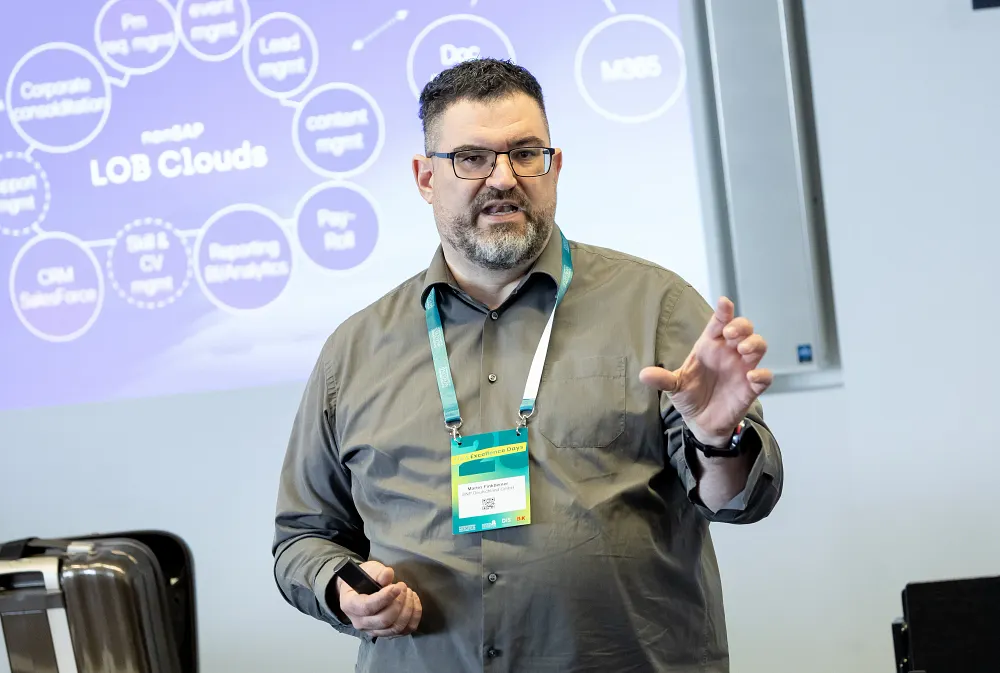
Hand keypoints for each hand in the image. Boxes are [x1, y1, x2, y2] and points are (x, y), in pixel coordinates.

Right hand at [337, 561, 421, 637]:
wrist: (359, 591)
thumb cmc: (363, 579)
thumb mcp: (368, 570)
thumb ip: (378, 572)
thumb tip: (388, 574)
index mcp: (350, 605)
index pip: (368, 607)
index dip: (385, 598)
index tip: (396, 587)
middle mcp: (360, 622)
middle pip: (384, 620)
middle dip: (399, 602)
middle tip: (403, 586)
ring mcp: (373, 631)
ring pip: (395, 628)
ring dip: (408, 609)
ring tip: (409, 592)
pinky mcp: (386, 633)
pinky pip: (405, 630)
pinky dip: (414, 617)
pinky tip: (413, 602)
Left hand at [639, 296, 771, 445]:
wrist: (701, 422)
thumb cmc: (690, 396)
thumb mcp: (674, 387)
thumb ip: (662, 379)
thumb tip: (643, 374)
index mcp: (709, 346)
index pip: (719, 323)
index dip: (723, 311)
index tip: (724, 302)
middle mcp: (728, 353)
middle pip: (743, 328)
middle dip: (741, 326)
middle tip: (730, 333)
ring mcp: (742, 368)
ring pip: (758, 346)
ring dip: (754, 344)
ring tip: (742, 350)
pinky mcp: (751, 388)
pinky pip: (765, 377)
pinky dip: (762, 375)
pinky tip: (752, 377)